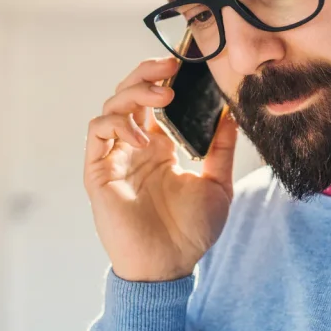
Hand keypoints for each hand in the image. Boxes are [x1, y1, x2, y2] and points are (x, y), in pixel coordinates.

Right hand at [83, 57, 238, 281]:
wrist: (169, 267)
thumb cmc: (192, 232)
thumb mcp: (218, 184)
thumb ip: (221, 148)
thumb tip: (232, 112)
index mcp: (160, 148)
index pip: (154, 100)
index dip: (164, 77)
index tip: (185, 62)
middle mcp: (134, 147)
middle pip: (129, 94)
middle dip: (146, 73)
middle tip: (170, 64)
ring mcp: (115, 157)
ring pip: (112, 106)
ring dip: (135, 93)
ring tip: (165, 97)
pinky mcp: (98, 171)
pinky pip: (98, 132)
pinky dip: (118, 124)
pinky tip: (144, 137)